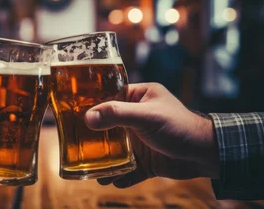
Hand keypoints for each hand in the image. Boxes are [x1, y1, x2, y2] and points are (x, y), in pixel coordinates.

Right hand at [84, 83, 218, 187]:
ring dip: (104, 159)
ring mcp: (141, 140)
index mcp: (139, 98)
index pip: (110, 97)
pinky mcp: (146, 159)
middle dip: (93, 136)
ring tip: (89, 168)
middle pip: (108, 125)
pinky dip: (119, 175)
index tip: (72, 111)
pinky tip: (110, 181)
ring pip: (116, 149)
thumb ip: (117, 114)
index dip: (92, 104)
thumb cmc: (179, 126)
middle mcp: (138, 117)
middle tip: (74, 142)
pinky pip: (128, 168)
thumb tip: (88, 118)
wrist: (205, 154)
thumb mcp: (146, 116)